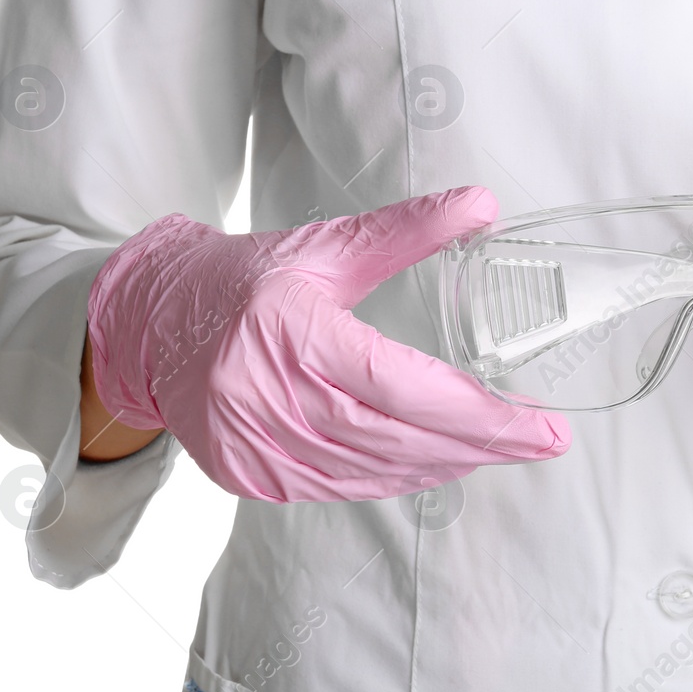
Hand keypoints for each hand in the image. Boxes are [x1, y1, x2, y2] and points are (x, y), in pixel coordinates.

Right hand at [85, 187, 569, 501]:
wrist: (151, 328)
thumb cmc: (242, 281)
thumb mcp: (324, 246)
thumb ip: (406, 231)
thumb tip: (482, 203)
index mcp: (291, 334)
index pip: (404, 386)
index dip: (478, 413)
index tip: (539, 423)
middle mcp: (270, 399)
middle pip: (400, 438)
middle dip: (481, 445)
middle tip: (541, 442)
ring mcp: (259, 447)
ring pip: (376, 472)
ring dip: (445, 465)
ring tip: (500, 451)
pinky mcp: (254, 477)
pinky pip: (344, 487)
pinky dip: (396, 477)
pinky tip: (437, 463)